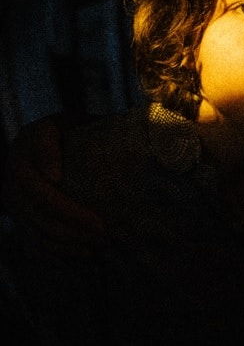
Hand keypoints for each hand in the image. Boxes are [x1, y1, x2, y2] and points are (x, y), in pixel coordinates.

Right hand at [1, 113, 104, 257]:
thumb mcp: (84, 122)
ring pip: (34, 221)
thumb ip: (89, 128)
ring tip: (97, 242)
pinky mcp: (16, 212)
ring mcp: (11, 191)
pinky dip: (55, 248)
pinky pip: (31, 235)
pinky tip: (81, 252)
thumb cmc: (82, 130)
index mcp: (34, 135)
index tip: (58, 179)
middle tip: (101, 227)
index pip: (38, 148)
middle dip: (69, 215)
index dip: (44, 163)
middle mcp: (16, 164)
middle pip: (37, 197)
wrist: (61, 138)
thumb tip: (85, 162)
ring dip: (66, 236)